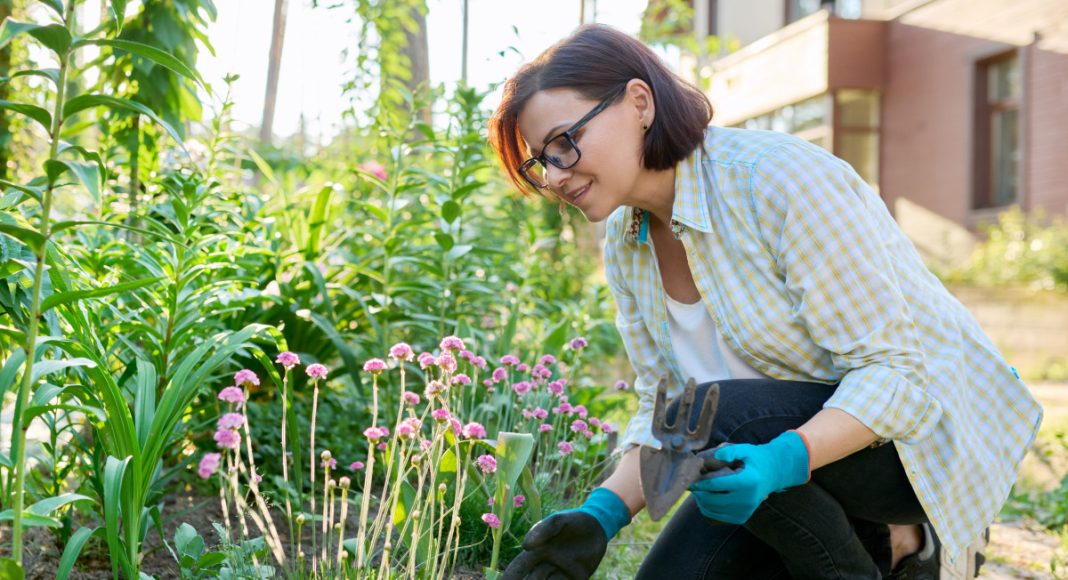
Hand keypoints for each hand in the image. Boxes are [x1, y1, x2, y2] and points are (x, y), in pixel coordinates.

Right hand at [502, 487, 629, 579]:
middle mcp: (546, 565)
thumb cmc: (572, 521)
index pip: (519, 567)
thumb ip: (542, 530)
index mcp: (536, 552)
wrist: (597, 525)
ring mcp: (560, 573)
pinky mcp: (576, 578)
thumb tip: (525, 546)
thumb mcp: (557, 521)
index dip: (510, 576)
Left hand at [688, 431, 809, 524]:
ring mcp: (746, 510)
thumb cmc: (756, 459)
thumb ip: (728, 452)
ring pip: (714, 510)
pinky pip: (719, 517)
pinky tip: (707, 499)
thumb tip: (711, 457)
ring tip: (698, 491)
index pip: (716, 485)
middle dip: (699, 493)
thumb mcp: (745, 449)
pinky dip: (709, 509)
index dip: (700, 483)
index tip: (689, 479)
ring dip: (702, 502)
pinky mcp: (743, 517)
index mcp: (747, 481)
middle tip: (691, 484)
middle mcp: (747, 499)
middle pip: (713, 500)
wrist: (774, 473)